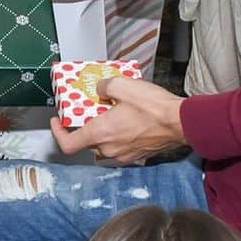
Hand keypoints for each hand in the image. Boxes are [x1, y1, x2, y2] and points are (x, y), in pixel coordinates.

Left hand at [51, 76, 185, 164]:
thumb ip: (105, 86)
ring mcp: (124, 154)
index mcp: (100, 134)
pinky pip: (120, 147)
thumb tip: (101, 89)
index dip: (58, 133)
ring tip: (111, 115)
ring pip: (104, 145)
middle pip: (87, 142)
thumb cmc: (155, 109)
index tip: (58, 122)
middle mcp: (109, 148)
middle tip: (91, 111)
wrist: (183, 122)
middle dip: (86, 126)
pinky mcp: (138, 155)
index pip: (68, 144)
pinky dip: (119, 136)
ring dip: (103, 133)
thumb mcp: (123, 85)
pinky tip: (128, 122)